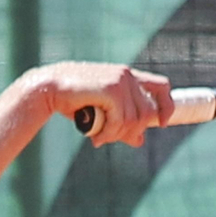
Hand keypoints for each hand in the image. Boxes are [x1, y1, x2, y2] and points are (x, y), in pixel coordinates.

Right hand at [27, 62, 173, 147]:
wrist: (49, 89)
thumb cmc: (73, 101)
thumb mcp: (102, 114)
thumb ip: (122, 125)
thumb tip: (139, 141)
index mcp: (128, 76)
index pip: (161, 87)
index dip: (166, 106)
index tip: (162, 123)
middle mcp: (127, 75)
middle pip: (148, 112)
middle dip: (132, 131)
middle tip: (110, 138)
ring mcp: (120, 80)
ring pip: (135, 120)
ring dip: (116, 135)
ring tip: (100, 137)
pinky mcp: (111, 89)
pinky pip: (121, 121)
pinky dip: (109, 134)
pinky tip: (96, 137)